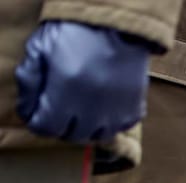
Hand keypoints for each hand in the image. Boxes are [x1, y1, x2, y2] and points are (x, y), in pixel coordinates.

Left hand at [16, 21, 151, 142]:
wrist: (117, 23)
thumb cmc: (75, 32)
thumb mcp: (41, 47)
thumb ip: (29, 78)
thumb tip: (29, 107)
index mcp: (66, 91)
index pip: (45, 128)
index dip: (38, 120)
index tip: (39, 111)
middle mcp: (92, 107)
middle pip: (72, 135)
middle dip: (62, 124)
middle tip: (62, 108)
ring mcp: (116, 110)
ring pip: (97, 136)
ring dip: (88, 126)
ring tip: (84, 111)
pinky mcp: (135, 107)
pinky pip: (120, 128)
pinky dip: (111, 122)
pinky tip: (105, 107)